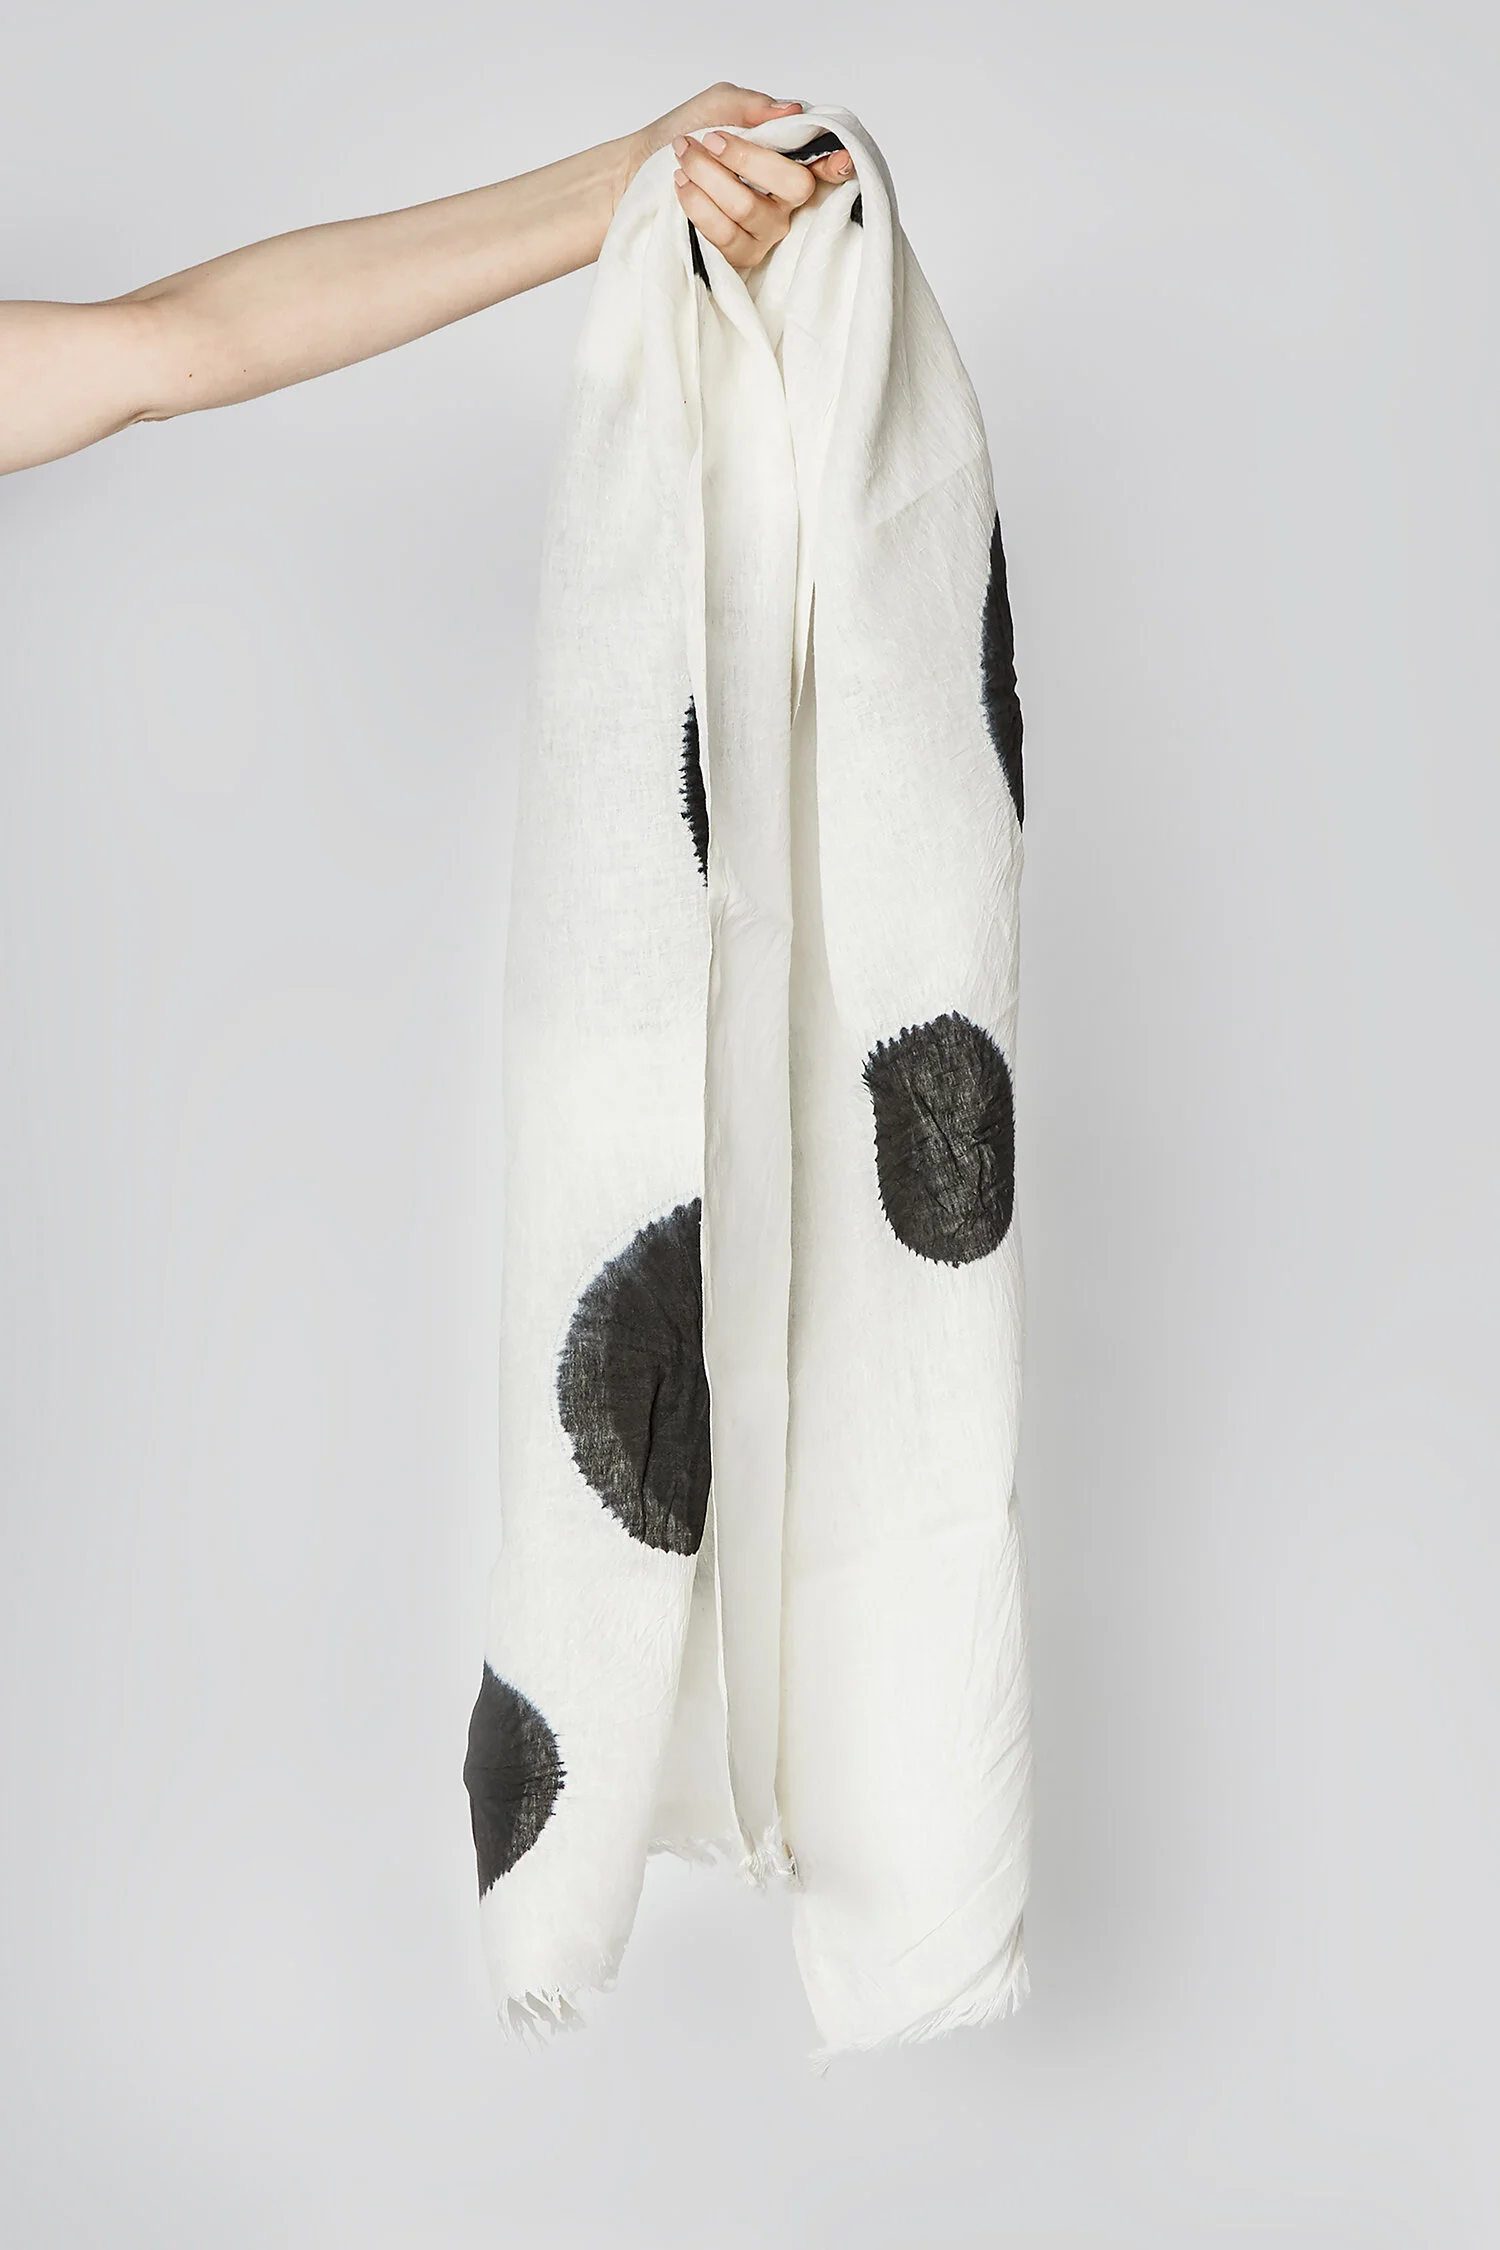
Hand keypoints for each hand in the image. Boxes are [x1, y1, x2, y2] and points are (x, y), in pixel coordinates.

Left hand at [619, 84, 855, 271]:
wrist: (640, 169)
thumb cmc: (684, 134)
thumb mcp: (717, 105)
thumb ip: (753, 106)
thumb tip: (792, 110)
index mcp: (789, 161)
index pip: (828, 168)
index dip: (839, 167)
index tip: (838, 162)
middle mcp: (785, 202)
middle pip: (793, 186)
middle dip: (745, 159)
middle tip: (708, 141)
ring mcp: (764, 233)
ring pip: (748, 208)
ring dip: (708, 177)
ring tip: (683, 159)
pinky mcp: (737, 257)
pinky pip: (725, 235)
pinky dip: (698, 205)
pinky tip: (681, 187)